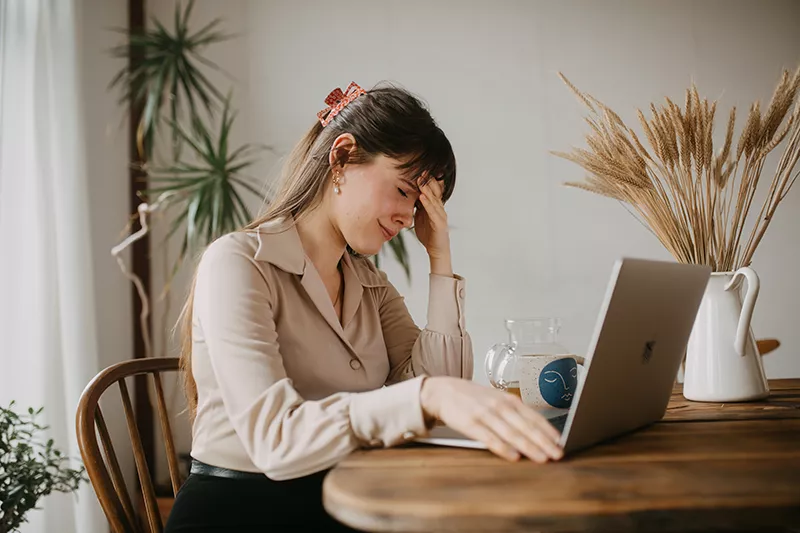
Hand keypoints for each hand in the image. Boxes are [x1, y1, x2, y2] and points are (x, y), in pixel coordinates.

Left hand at [414, 176, 450, 265]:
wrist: (437, 250)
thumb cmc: (429, 233)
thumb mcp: (420, 217)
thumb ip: (417, 207)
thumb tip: (409, 197)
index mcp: (435, 206)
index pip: (432, 190)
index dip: (427, 181)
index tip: (419, 171)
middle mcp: (440, 208)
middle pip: (435, 192)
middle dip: (428, 181)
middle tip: (421, 170)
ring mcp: (441, 215)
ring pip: (434, 200)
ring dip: (427, 189)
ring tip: (420, 180)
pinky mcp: (440, 224)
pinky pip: (433, 212)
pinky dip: (427, 204)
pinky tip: (422, 197)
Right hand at [420, 377, 563, 462]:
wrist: (443, 391)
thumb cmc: (473, 398)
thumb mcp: (496, 399)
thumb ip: (514, 412)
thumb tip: (536, 430)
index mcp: (508, 399)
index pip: (533, 417)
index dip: (548, 431)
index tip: (560, 443)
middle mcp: (499, 406)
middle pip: (526, 426)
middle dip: (544, 442)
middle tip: (557, 455)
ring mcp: (485, 414)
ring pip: (511, 433)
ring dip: (529, 446)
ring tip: (542, 458)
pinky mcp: (471, 424)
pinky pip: (490, 438)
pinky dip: (503, 448)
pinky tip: (513, 457)